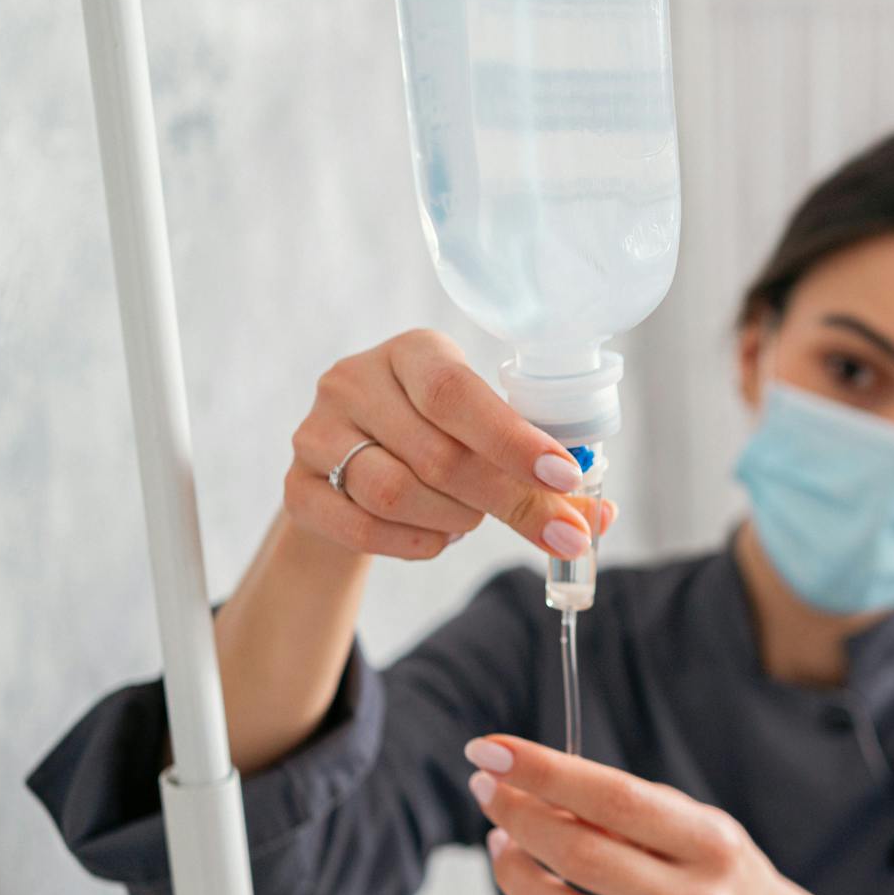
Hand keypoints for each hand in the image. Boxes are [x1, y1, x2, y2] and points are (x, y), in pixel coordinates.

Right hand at [284, 328, 614, 561]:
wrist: (355, 470)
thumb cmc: (442, 441)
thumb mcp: (491, 439)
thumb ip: (543, 474)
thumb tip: (597, 519)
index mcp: (414, 352)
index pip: (457, 393)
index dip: (513, 440)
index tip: (565, 477)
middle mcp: (355, 379)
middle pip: (435, 453)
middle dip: (505, 500)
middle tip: (554, 530)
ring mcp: (315, 430)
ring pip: (392, 492)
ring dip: (453, 520)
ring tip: (470, 519)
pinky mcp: (296, 484)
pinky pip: (356, 526)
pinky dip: (411, 543)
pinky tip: (436, 538)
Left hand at [465, 735, 803, 894]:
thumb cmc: (712, 868)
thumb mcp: (691, 820)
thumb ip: (619, 806)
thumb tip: (526, 789)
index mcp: (713, 845)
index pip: (616, 799)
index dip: (544, 771)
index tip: (490, 750)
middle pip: (580, 856)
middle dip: (516, 816)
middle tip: (489, 791)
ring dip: (512, 872)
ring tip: (504, 843)